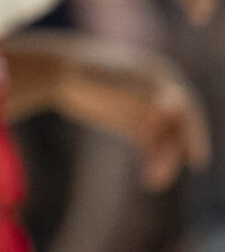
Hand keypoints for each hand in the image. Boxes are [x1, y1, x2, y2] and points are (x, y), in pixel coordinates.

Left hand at [55, 40, 210, 188]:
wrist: (56, 70)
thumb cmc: (83, 73)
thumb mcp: (111, 82)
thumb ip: (141, 92)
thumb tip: (175, 103)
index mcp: (159, 76)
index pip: (186, 107)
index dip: (194, 131)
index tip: (196, 157)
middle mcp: (158, 92)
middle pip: (177, 126)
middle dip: (176, 149)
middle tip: (171, 173)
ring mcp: (146, 107)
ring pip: (165, 138)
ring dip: (165, 160)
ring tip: (154, 182)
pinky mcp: (132, 120)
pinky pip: (151, 143)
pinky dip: (153, 160)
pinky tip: (150, 180)